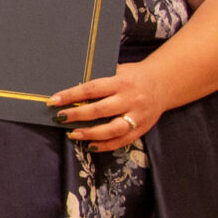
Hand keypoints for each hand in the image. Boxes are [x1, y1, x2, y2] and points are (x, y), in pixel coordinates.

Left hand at [51, 62, 171, 152]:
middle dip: (77, 115)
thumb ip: (100, 80)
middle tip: (59, 118)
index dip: (71, 95)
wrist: (164, 83)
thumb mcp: (118, 71)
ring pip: (112, 129)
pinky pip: (122, 141)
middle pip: (100, 110)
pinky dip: (105, 145)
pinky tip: (90, 146)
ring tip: (72, 134)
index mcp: (121, 82)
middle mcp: (130, 100)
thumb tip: (71, 90)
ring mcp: (137, 116)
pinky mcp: (142, 129)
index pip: (92, 89)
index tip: (54, 101)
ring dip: (90, 133)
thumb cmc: (133, 76)